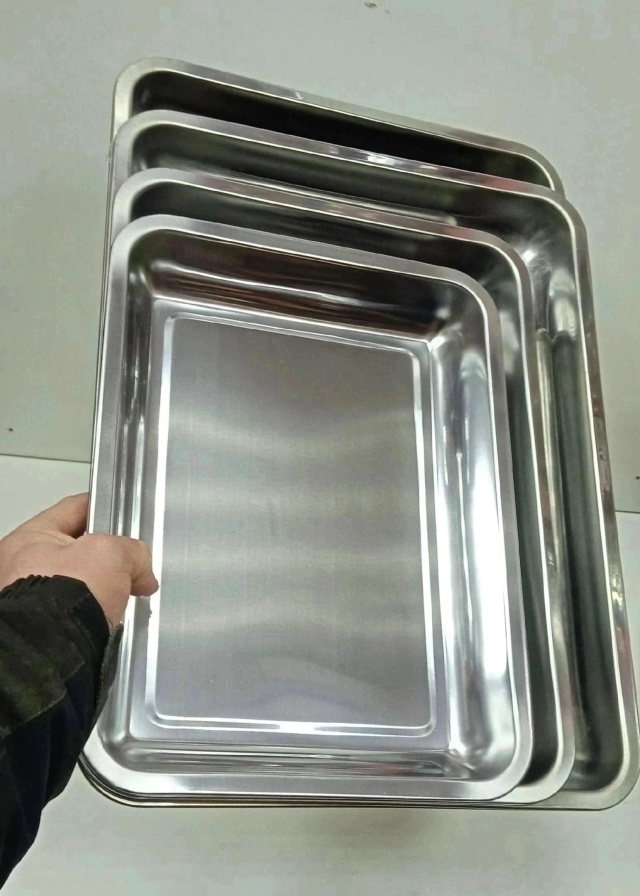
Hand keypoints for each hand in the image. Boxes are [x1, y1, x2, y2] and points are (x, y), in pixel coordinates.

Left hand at [0, 493, 157, 628]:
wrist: (57, 649)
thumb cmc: (70, 591)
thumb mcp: (113, 553)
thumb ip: (132, 550)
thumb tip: (143, 572)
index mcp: (27, 539)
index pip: (72, 509)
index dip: (101, 506)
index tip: (120, 511)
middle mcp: (20, 569)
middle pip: (76, 549)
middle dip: (107, 555)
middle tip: (131, 561)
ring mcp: (30, 601)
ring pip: (78, 582)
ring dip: (102, 586)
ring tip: (127, 592)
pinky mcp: (44, 628)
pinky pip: (76, 610)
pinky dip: (95, 610)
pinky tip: (112, 615)